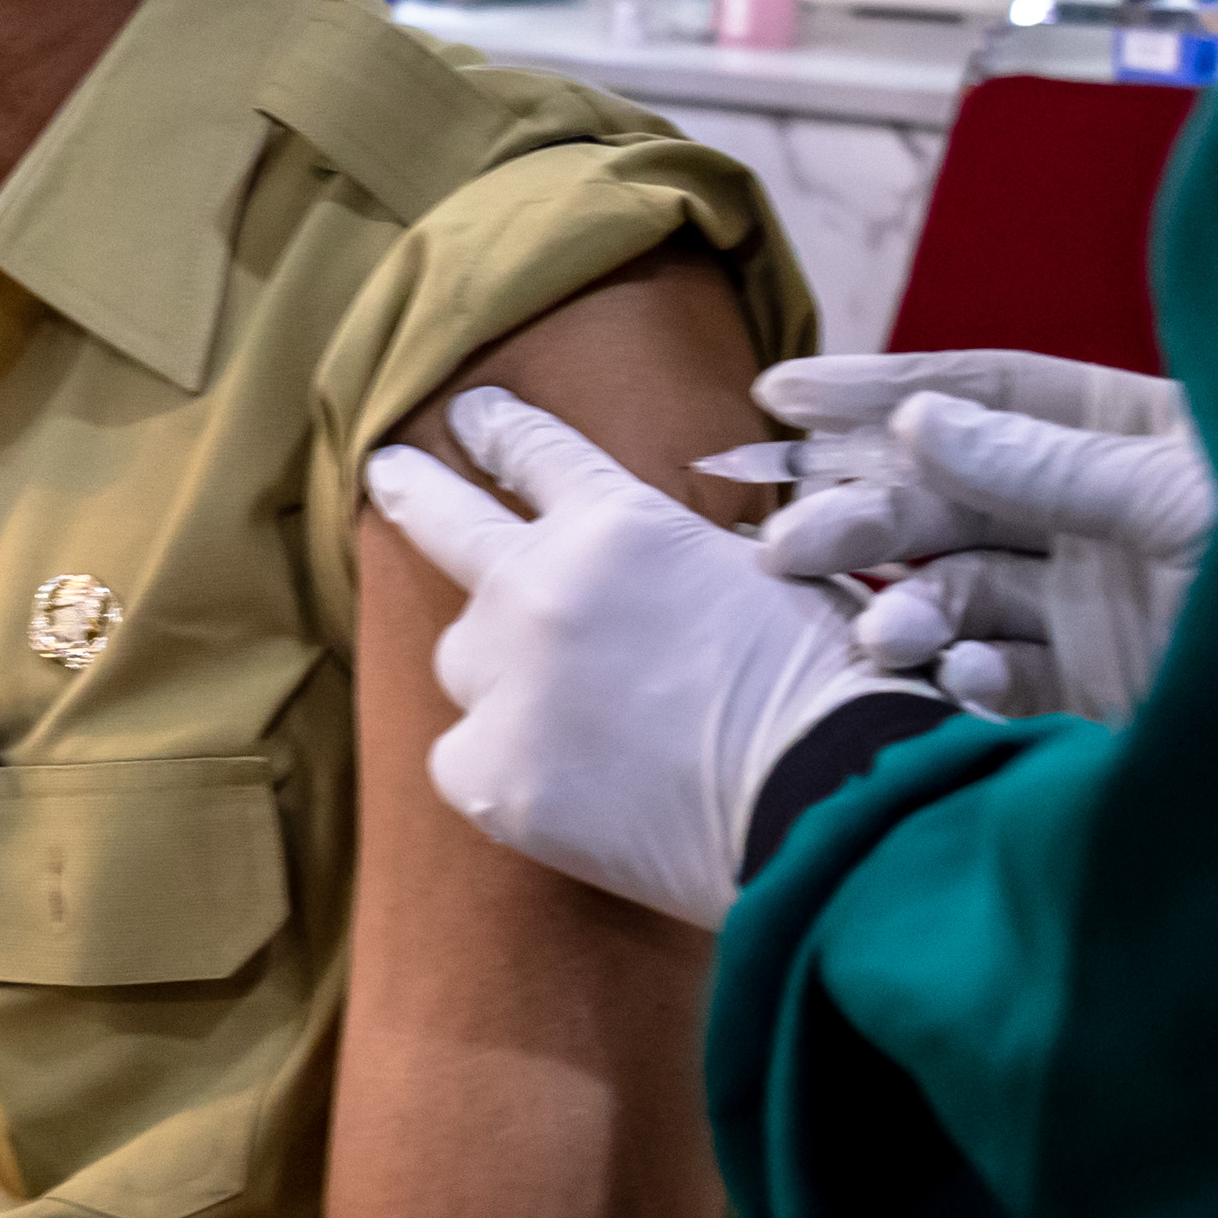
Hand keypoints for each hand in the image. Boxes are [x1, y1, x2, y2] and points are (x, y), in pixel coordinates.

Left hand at [366, 387, 906, 926]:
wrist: (829, 804)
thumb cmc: (828, 690)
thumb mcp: (763, 574)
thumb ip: (674, 560)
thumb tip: (639, 574)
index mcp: (616, 523)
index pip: (536, 453)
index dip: (499, 430)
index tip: (470, 414)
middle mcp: (540, 586)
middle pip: (446, 521)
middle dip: (416, 488)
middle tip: (388, 470)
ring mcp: (507, 680)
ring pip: (464, 661)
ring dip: (502, 676)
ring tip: (576, 722)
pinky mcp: (490, 773)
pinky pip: (462, 758)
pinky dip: (502, 771)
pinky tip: (566, 793)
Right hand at [755, 352, 1215, 723]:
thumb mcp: (1184, 497)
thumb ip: (1050, 469)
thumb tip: (920, 426)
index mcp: (1123, 434)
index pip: (978, 396)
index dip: (878, 393)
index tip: (781, 397)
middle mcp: (1094, 513)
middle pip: (945, 496)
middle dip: (863, 513)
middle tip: (790, 545)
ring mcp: (1089, 603)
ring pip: (954, 590)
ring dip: (906, 609)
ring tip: (885, 640)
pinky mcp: (1090, 689)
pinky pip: (994, 675)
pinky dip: (959, 680)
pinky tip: (951, 685)